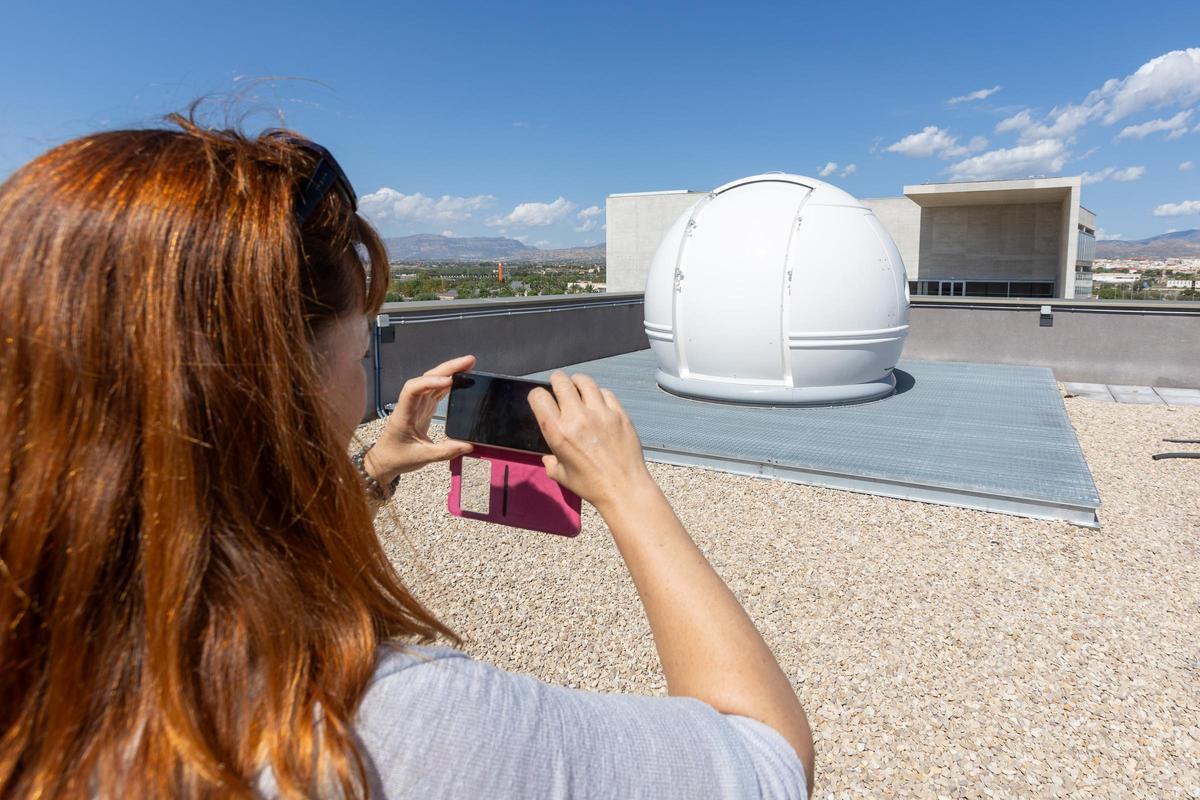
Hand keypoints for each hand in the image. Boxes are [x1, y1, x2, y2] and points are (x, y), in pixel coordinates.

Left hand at [365, 355, 475, 483]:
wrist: (385, 461)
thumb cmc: (398, 457)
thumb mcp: (422, 457)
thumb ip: (445, 451)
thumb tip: (468, 446)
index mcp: (404, 414)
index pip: (413, 389)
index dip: (430, 382)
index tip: (449, 381)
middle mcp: (410, 404)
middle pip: (426, 378)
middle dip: (447, 368)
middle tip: (469, 361)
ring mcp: (417, 404)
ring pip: (432, 381)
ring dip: (450, 371)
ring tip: (469, 365)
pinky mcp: (424, 408)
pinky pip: (436, 390)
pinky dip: (449, 382)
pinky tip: (461, 378)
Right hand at [528, 371, 653, 510]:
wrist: (623, 488)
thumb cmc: (591, 485)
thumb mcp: (560, 475)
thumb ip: (550, 461)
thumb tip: (548, 456)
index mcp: (558, 432)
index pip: (539, 397)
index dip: (537, 395)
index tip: (541, 398)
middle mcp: (577, 418)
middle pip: (562, 382)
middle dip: (556, 381)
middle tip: (558, 384)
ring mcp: (600, 413)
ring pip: (585, 382)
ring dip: (577, 382)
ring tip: (577, 386)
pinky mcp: (619, 413)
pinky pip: (605, 393)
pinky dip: (598, 393)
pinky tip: (597, 400)